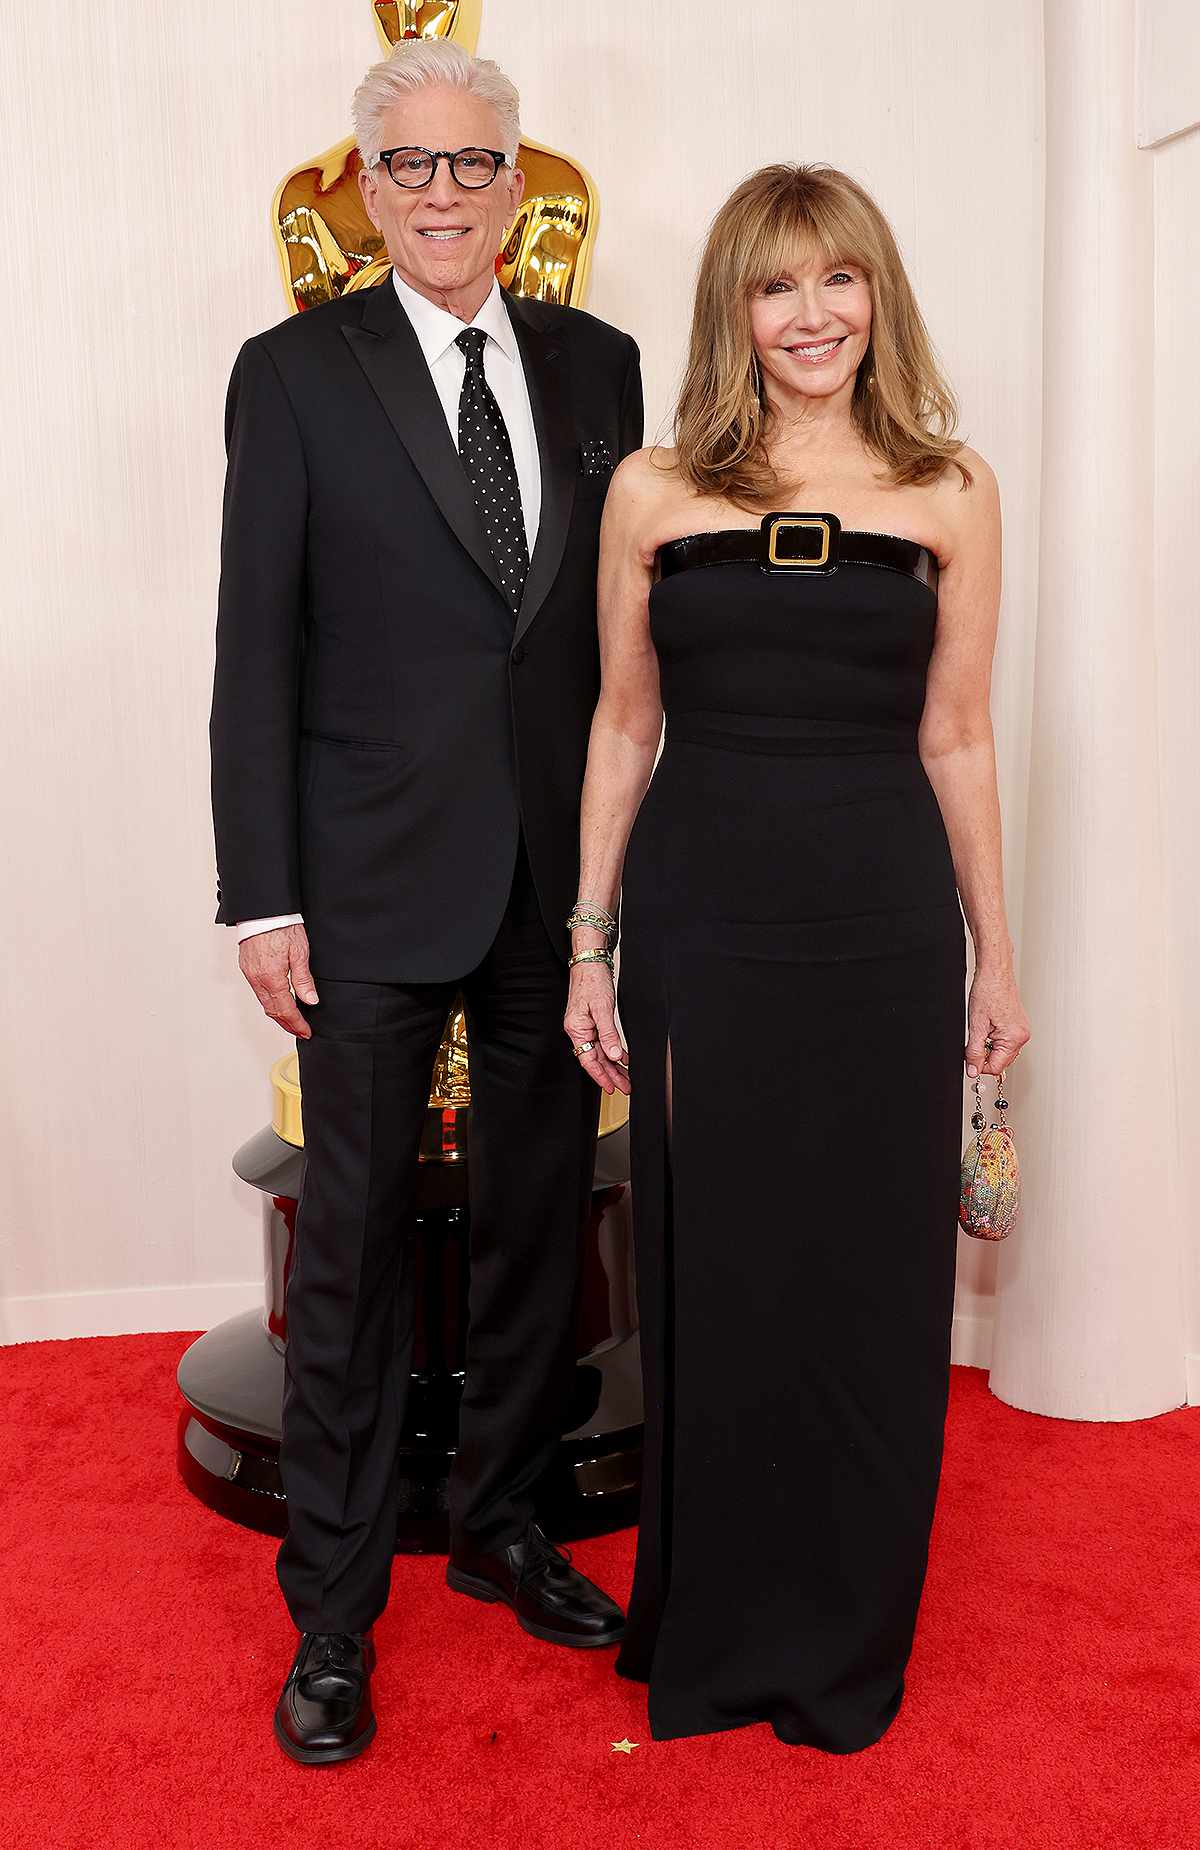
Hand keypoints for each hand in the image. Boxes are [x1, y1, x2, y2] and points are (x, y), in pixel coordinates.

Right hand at [238, 923, 318, 1038]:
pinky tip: (279, 1001)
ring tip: (292, 1020)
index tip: (306, 1032)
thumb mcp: (300, 952)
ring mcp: (250, 974)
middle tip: (301, 1031)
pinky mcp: (247, 967)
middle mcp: (257, 979)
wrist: (263, 909)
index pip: (286, 1010)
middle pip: (272, 1011)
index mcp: (272, 978)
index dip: (297, 1024)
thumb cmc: (281, 925)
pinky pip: (258, 992)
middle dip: (287, 1024)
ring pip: (264, 1002)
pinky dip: (270, 1001)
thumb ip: (303, 979)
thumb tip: (310, 1001)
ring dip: (278, 1014)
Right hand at [563, 963, 629, 1095]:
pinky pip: (602, 1042)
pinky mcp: (592, 1020)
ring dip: (613, 1066)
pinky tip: (623, 1058)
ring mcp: (585, 1026)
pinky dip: (613, 1051)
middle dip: (611, 1075)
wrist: (590, 962)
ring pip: (599, 1052)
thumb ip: (608, 1034)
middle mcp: (579, 1030)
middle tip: (625, 1087)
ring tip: (626, 1078)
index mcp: (576, 1029)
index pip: (588, 1060)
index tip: (612, 1088)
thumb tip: (614, 1055)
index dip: (601, 1076)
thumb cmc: (592, 981)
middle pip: (595, 1059)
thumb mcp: (602, 1009)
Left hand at [964, 962, 1029, 1078]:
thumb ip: (974, 1051)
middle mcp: (1022, 1036)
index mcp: (1014, 1038)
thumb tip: (973, 1070)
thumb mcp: (976, 1026)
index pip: (996, 1067)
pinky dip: (995, 1039)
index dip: (980, 1065)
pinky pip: (1006, 1041)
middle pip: (1001, 1061)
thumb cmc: (988, 991)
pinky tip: (988, 1026)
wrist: (995, 972)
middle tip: (973, 1041)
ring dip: (990, 1047)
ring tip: (982, 1029)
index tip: (969, 1059)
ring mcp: (1022, 1030)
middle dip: (985, 1056)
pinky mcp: (1018, 1025)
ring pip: (1003, 1052)